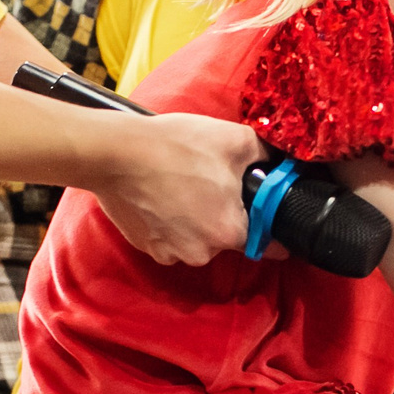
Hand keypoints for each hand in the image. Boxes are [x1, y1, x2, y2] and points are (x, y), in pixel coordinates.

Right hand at [93, 112, 258, 265]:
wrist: (115, 153)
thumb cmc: (176, 145)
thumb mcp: (235, 140)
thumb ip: (267, 157)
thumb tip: (279, 166)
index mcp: (230, 232)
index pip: (268, 243)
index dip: (272, 226)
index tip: (268, 213)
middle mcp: (203, 253)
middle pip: (229, 237)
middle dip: (227, 214)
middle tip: (213, 183)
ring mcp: (172, 254)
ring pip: (199, 239)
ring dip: (198, 219)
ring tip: (184, 187)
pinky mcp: (149, 249)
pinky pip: (173, 240)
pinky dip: (173, 223)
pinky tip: (163, 197)